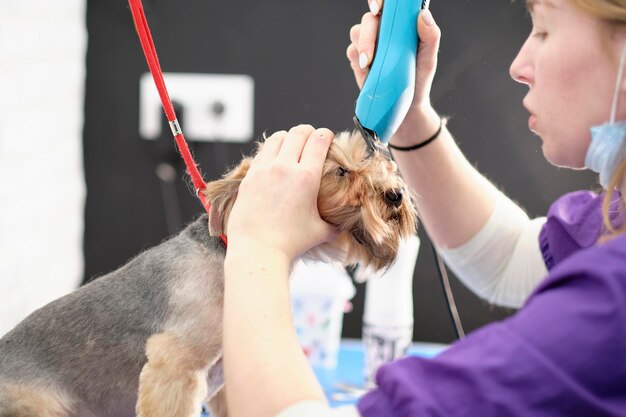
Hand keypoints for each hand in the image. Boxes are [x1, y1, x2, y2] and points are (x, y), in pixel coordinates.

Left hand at [225, 125, 336, 262]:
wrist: (257, 250)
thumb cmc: (290, 243)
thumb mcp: (321, 232)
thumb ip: (335, 224)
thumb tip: (344, 223)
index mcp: (306, 177)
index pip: (319, 140)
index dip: (326, 135)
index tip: (328, 138)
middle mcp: (284, 167)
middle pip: (299, 132)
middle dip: (309, 132)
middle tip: (313, 139)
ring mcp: (264, 170)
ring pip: (278, 137)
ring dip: (288, 138)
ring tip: (292, 146)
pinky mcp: (250, 177)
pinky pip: (262, 152)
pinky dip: (271, 151)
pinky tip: (275, 161)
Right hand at [346, 1, 440, 115]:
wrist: (405, 106)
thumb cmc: (418, 79)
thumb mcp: (428, 59)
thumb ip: (430, 37)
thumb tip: (423, 15)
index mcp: (401, 25)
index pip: (389, 7)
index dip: (379, 1)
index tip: (377, 9)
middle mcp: (384, 31)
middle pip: (368, 20)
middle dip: (366, 36)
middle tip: (368, 56)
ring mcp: (370, 44)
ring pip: (356, 33)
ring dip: (360, 47)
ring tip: (367, 65)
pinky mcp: (359, 58)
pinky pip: (351, 51)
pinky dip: (355, 59)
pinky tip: (365, 70)